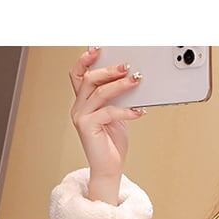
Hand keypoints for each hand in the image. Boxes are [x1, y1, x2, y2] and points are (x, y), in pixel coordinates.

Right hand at [69, 47, 145, 184]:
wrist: (109, 170)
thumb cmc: (112, 145)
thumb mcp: (116, 117)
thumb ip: (117, 100)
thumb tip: (131, 81)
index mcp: (83, 102)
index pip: (79, 75)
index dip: (86, 60)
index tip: (99, 48)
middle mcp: (79, 107)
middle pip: (90, 79)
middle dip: (109, 70)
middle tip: (127, 66)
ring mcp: (81, 117)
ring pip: (99, 92)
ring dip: (120, 85)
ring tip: (136, 81)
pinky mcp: (87, 127)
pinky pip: (108, 112)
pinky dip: (126, 110)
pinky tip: (139, 111)